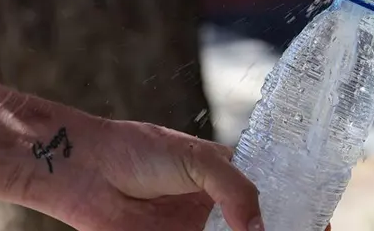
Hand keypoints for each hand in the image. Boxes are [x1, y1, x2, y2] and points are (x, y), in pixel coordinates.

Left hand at [52, 120, 260, 230]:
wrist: (86, 171)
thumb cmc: (137, 150)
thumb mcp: (199, 159)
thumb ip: (235, 191)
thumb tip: (258, 228)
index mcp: (221, 178)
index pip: (256, 200)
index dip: (268, 215)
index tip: (287, 220)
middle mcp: (207, 208)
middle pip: (241, 229)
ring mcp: (186, 230)